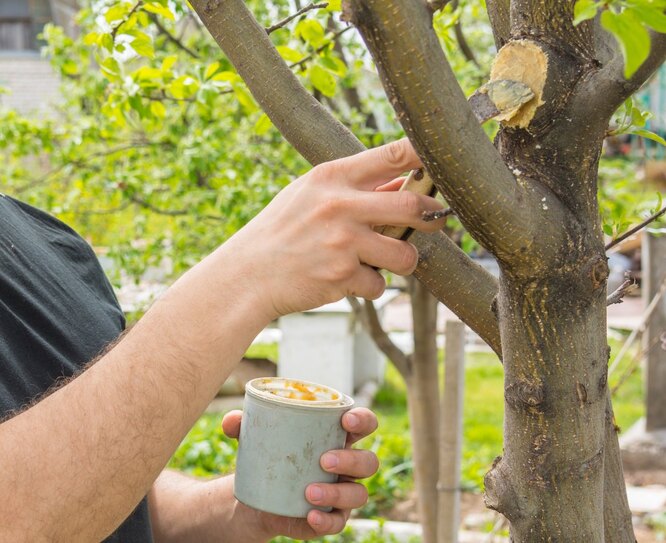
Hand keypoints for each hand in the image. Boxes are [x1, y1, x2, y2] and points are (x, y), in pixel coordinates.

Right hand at [221, 139, 445, 318]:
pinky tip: (345, 280)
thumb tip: (401, 186)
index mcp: (331, 177)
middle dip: (431, 218)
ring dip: (401, 261)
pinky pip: (378, 285)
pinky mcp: (342, 276)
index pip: (392, 155)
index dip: (426, 156)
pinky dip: (369, 287)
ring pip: (404, 254)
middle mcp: (339, 205)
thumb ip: (352, 189)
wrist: (246, 275)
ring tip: (379, 261)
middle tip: (433, 222)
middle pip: (413, 207)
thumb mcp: (308, 196)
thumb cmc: (280, 232)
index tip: (445, 163)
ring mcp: (342, 242)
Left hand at [222, 407, 378, 540]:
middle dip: (351, 460)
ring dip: (337, 492)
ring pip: (358, 494)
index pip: (364, 424)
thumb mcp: (255, 437)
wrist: (257, 495)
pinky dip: (326, 520)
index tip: (346, 421)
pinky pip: (338, 522)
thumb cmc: (268, 454)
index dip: (363, 420)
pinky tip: (310, 516)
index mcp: (337, 436)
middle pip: (368, 462)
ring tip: (309, 492)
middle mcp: (347, 466)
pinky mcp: (331, 518)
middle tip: (324, 460)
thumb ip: (243, 424)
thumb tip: (230, 421)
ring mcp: (342, 493)